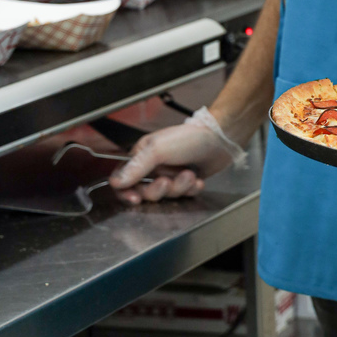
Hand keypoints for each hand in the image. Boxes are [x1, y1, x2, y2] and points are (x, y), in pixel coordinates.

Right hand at [109, 123, 233, 204]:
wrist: (220, 139)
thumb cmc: (189, 138)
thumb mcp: (158, 149)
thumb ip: (136, 166)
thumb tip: (116, 182)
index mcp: (142, 156)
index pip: (123, 179)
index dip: (126, 192)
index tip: (135, 198)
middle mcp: (154, 167)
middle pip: (144, 192)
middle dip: (158, 190)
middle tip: (168, 181)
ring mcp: (170, 175)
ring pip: (165, 196)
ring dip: (178, 188)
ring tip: (189, 175)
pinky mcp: (185, 182)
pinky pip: (182, 196)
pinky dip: (190, 190)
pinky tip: (198, 180)